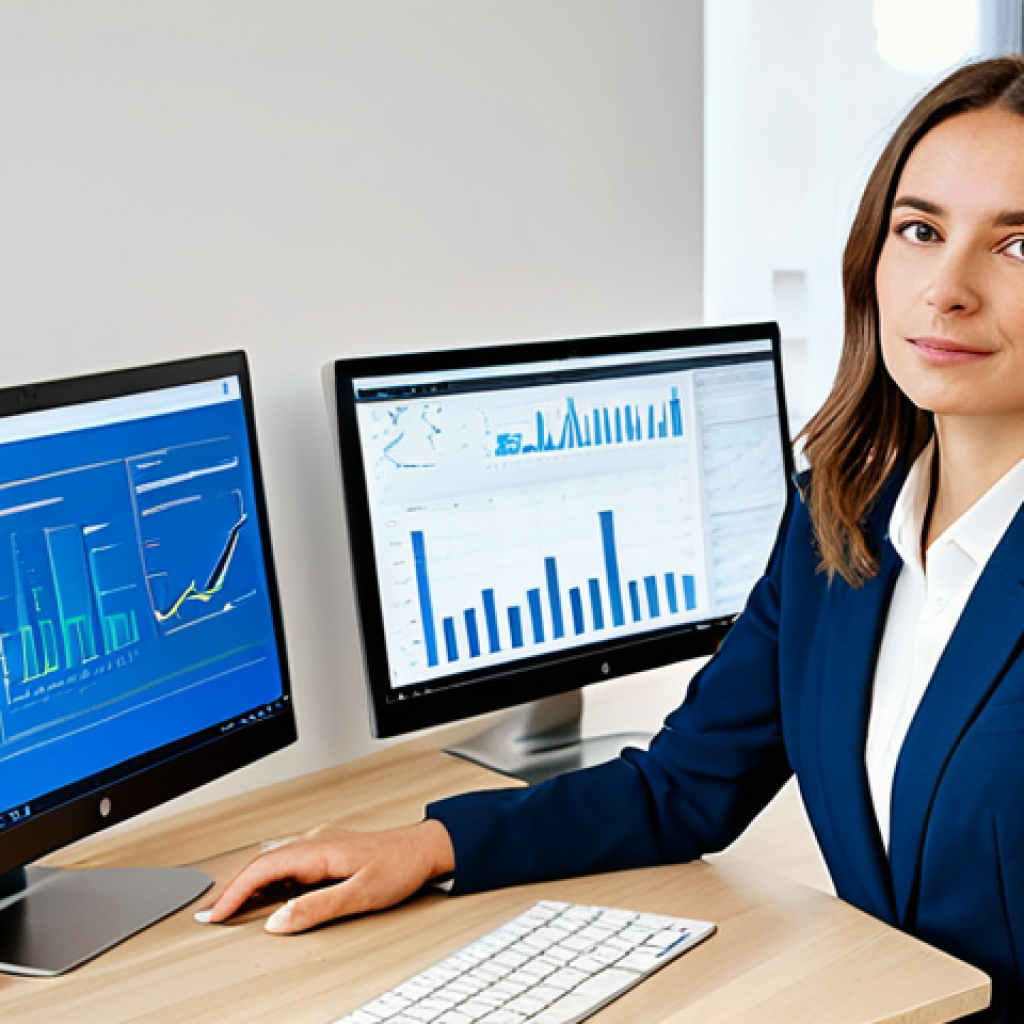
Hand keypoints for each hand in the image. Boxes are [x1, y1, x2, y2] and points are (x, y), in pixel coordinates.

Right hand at [196, 819, 454, 934]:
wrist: (423, 848)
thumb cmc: (400, 865)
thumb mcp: (359, 894)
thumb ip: (316, 907)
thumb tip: (277, 921)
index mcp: (318, 849)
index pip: (262, 868)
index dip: (234, 892)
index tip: (217, 914)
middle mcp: (315, 842)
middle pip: (261, 863)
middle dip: (233, 889)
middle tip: (212, 914)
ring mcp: (320, 845)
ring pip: (272, 862)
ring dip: (249, 884)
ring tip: (230, 908)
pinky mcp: (326, 851)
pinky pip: (286, 863)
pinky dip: (267, 880)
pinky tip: (265, 894)